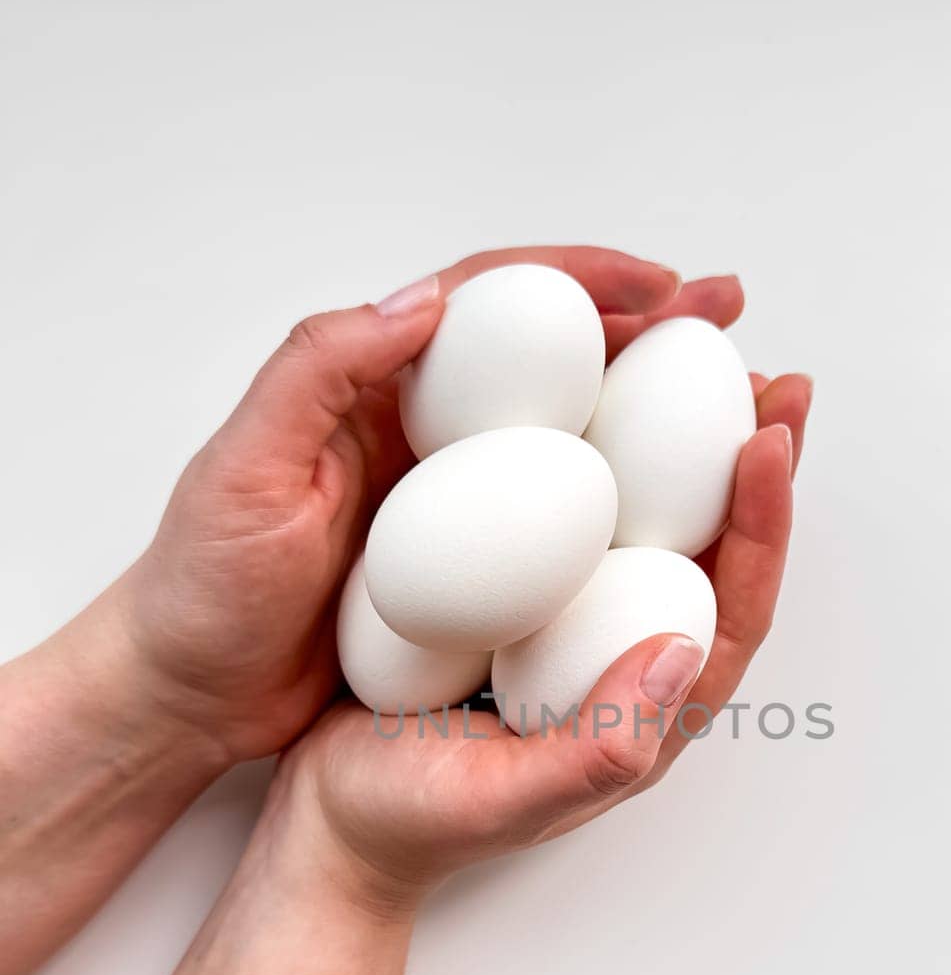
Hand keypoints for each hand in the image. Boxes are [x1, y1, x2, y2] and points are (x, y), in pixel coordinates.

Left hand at [115, 246, 743, 766]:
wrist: (190, 692)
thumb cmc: (204, 585)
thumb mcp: (246, 470)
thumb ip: (321, 369)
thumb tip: (424, 299)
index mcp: (376, 389)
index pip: (494, 305)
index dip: (583, 282)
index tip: (662, 284)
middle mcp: (426, 434)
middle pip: (554, 362)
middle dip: (649, 332)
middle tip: (733, 322)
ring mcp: (449, 503)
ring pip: (571, 439)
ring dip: (653, 419)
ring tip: (735, 411)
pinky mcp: (462, 570)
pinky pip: (557, 524)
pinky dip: (620, 505)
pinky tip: (674, 515)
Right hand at [276, 374, 812, 914]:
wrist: (331, 824)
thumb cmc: (410, 822)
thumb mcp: (500, 799)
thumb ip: (598, 745)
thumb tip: (684, 648)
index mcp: (642, 711)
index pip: (735, 609)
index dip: (763, 522)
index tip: (767, 437)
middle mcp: (620, 658)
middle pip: (713, 552)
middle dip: (753, 465)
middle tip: (779, 378)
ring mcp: (572, 626)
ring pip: (650, 522)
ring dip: (687, 444)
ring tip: (710, 362)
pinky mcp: (520, 599)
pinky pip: (576, 515)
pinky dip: (596, 450)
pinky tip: (584, 393)